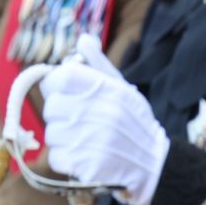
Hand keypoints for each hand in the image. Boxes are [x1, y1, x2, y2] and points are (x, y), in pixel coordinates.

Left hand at [40, 33, 168, 204]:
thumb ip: (99, 65)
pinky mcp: (84, 164)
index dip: (55, 85)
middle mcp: (96, 111)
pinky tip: (85, 155)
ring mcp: (89, 139)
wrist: (154, 162)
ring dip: (64, 138)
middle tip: (80, 120)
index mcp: (105, 89)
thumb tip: (83, 40)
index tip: (63, 92)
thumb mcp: (123, 88)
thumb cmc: (135, 121)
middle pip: (51, 108)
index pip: (60, 78)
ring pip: (52, 134)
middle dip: (61, 114)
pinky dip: (66, 158)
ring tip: (86, 139)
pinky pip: (56, 157)